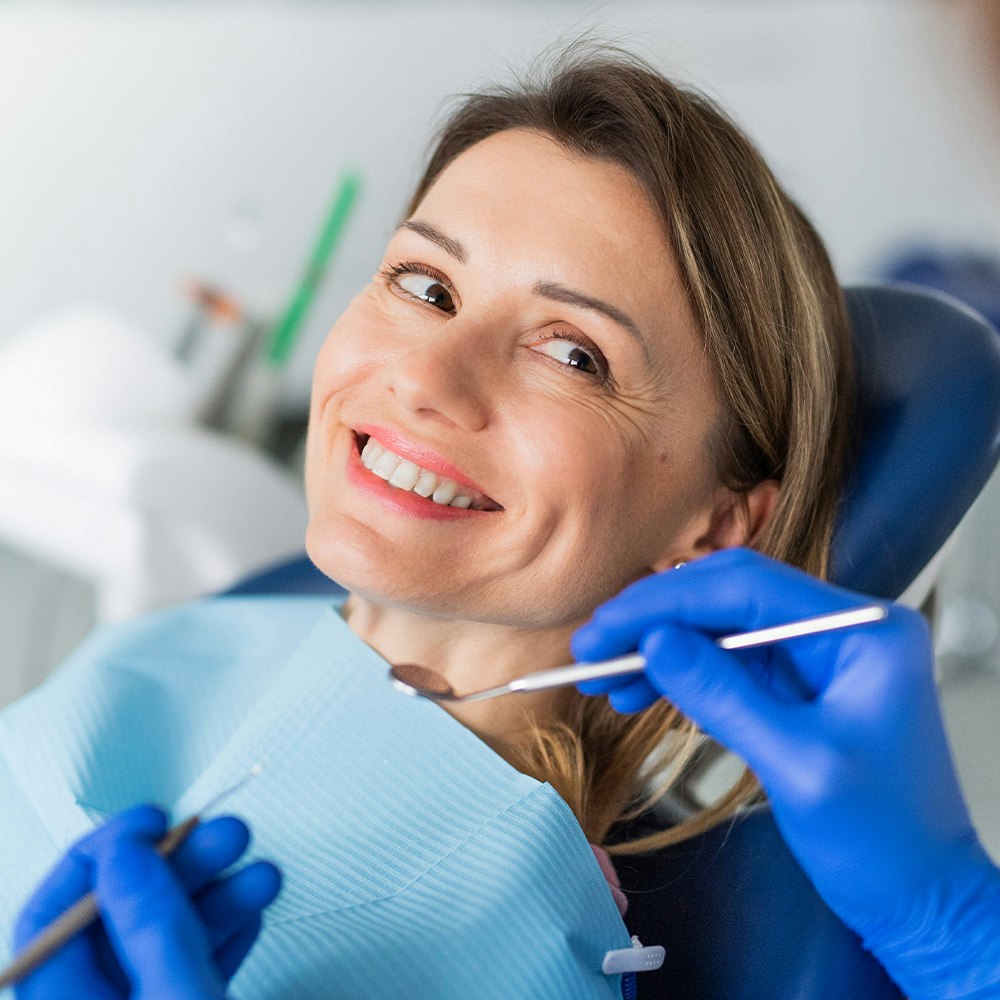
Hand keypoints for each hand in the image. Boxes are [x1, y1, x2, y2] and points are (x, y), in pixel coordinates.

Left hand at [14, 805, 281, 999]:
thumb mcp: (176, 997)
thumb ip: (152, 926)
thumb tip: (128, 854)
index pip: (55, 912)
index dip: (103, 855)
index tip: (152, 821)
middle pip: (121, 915)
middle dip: (182, 866)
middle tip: (225, 837)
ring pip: (163, 936)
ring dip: (216, 896)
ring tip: (259, 877)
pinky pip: (188, 964)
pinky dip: (221, 935)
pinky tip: (249, 916)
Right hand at [573, 547, 999, 998]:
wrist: (918, 897)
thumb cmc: (883, 840)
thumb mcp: (798, 765)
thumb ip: (723, 696)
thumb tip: (654, 643)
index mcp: (860, 630)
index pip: (747, 586)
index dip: (666, 600)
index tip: (606, 628)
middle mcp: (840, 628)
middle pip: (729, 596)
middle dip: (656, 619)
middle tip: (593, 648)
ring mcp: (817, 655)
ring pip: (719, 628)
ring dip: (659, 648)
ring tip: (605, 679)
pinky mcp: (796, 685)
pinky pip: (726, 663)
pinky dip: (680, 674)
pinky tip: (639, 692)